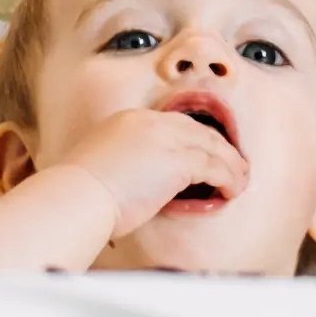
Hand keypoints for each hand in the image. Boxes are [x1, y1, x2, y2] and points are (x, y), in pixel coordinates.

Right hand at [52, 107, 250, 236]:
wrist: (75, 196)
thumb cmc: (78, 194)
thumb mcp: (100, 167)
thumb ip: (122, 165)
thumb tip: (131, 185)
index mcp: (129, 120)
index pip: (175, 124)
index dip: (196, 139)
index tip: (206, 154)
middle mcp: (150, 122)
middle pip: (199, 130)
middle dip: (221, 148)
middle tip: (233, 165)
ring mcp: (165, 139)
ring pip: (213, 147)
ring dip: (231, 165)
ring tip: (239, 181)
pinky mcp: (178, 161)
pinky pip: (216, 167)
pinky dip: (229, 178)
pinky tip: (232, 190)